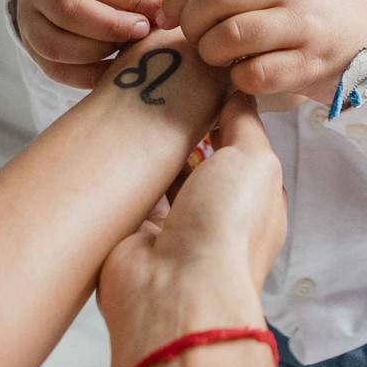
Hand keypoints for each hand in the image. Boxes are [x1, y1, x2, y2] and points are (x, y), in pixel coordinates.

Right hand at [16, 0, 170, 88]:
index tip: (158, 9)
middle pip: (70, 10)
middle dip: (113, 26)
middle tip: (143, 31)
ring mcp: (29, 19)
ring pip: (57, 44)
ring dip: (99, 51)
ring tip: (126, 48)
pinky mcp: (31, 48)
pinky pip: (55, 69)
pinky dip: (87, 75)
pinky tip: (112, 69)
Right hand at [97, 96, 286, 366]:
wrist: (177, 288)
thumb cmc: (228, 224)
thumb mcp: (255, 161)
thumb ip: (245, 123)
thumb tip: (237, 92)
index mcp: (254, 200)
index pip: (238, 148)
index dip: (222, 113)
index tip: (199, 78)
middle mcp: (215, 214)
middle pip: (196, 160)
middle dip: (181, 129)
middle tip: (159, 84)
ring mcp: (173, 227)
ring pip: (160, 176)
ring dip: (150, 151)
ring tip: (133, 104)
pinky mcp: (134, 235)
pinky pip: (129, 195)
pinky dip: (123, 174)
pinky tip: (112, 138)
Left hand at [160, 0, 366, 101]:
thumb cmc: (312, 14)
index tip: (167, 16)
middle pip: (216, 0)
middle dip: (192, 25)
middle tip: (194, 41)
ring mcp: (303, 27)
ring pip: (233, 36)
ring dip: (212, 53)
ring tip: (218, 59)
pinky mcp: (310, 65)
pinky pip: (256, 74)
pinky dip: (239, 79)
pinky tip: (243, 77)